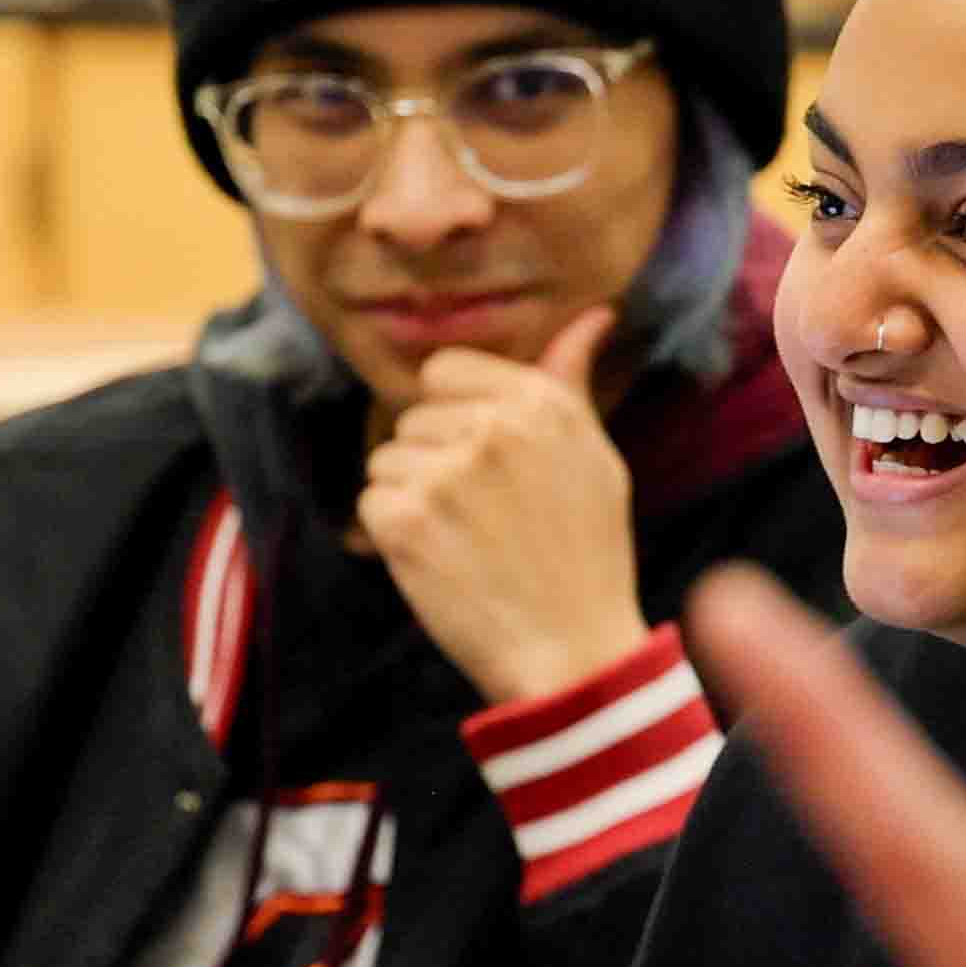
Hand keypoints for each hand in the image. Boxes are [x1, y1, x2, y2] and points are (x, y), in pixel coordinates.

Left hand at [358, 307, 649, 704]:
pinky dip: (393, 534)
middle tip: (481, 514)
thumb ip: (571, 384)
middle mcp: (491, 427)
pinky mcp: (403, 521)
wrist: (571, 650)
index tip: (480, 460)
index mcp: (538, 403)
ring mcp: (443, 473)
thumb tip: (592, 316)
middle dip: (434, 459)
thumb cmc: (587, 554)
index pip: (445, 370)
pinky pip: (370, 501)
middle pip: (413, 417)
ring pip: (387, 459)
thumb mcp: (595, 458)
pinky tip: (440, 560)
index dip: (455, 413)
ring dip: (411, 497)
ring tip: (463, 539)